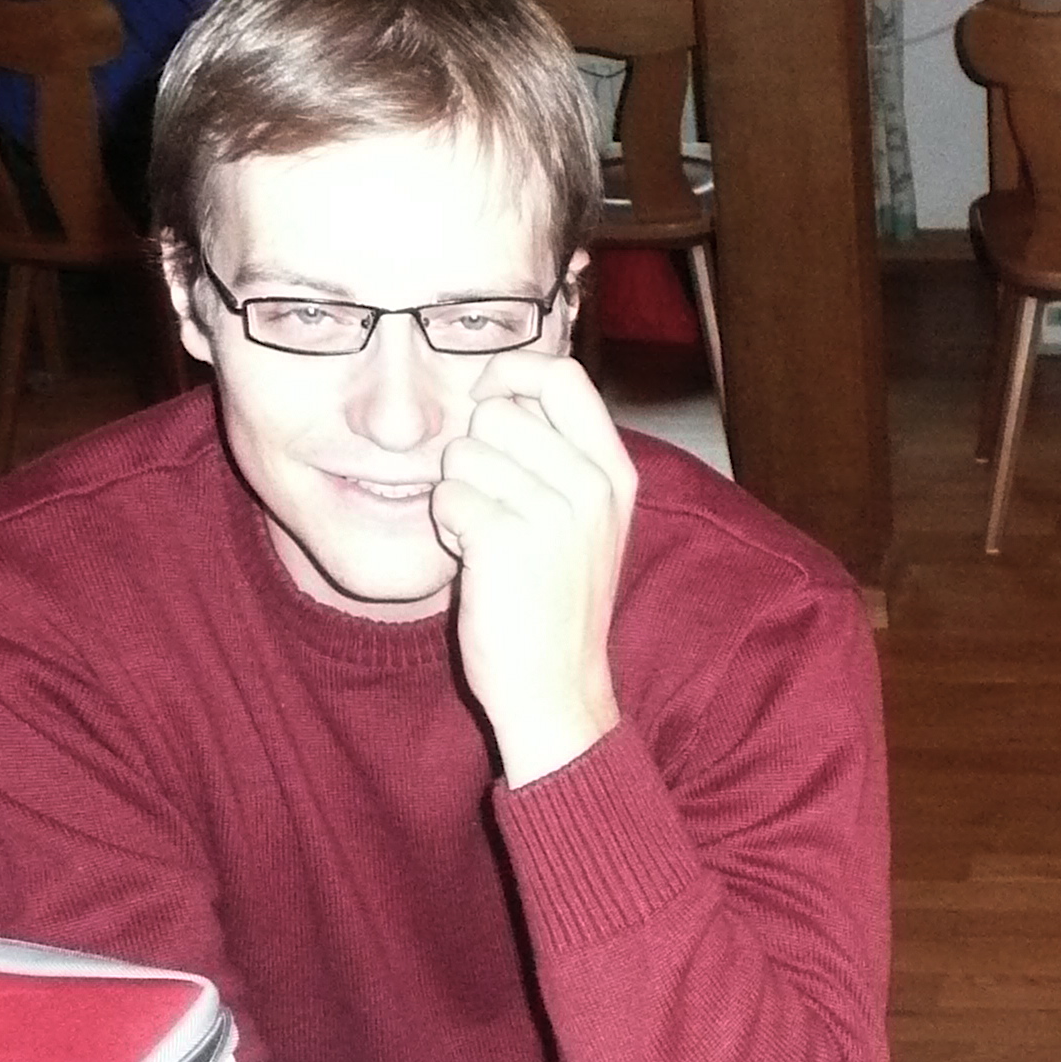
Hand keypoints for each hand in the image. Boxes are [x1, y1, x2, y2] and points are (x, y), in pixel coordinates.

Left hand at [432, 350, 637, 784]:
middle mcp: (592, 485)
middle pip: (498, 411)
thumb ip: (561, 457)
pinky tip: (472, 560)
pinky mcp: (506, 539)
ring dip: (458, 492)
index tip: (489, 399)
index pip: (563, 376)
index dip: (513, 373)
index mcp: (614, 473)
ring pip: (463, 452)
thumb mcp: (586, 523)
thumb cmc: (558, 603)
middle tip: (494, 505)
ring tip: (486, 538)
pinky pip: (446, 495)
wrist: (557, 688)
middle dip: (475, 451)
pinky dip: (446, 526)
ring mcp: (554, 512)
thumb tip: (505, 392)